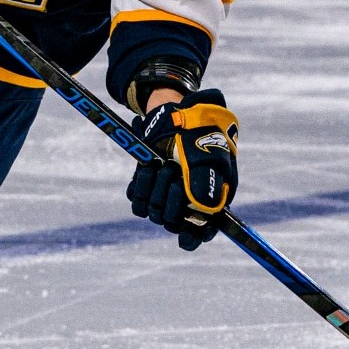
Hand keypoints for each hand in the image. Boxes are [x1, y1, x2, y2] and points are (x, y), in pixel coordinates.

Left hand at [128, 88, 237, 250]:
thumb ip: (207, 182)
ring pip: (154, 212)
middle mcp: (188, 202)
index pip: (202, 232)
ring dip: (155, 188)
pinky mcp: (147, 185)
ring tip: (162, 164)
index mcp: (211, 199)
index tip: (186, 236)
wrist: (177, 112)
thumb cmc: (202, 133)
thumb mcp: (209, 155)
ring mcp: (166, 194)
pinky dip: (140, 185)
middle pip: (173, 223)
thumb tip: (206, 210)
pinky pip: (137, 200)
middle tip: (172, 171)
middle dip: (171, 198)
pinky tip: (148, 167)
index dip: (194, 236)